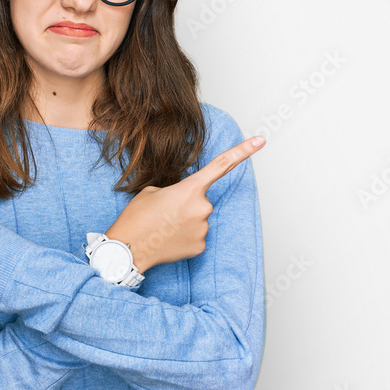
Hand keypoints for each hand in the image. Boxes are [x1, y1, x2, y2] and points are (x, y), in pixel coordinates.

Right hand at [104, 135, 265, 271]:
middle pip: (201, 200)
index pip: (222, 165)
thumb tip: (185, 201)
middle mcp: (202, 207)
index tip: (260, 140)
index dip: (243, 151)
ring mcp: (203, 228)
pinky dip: (185, 237)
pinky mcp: (200, 246)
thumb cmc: (137, 218)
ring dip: (184, 221)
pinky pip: (196, 236)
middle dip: (186, 204)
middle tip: (164, 213)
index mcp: (190, 188)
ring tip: (163, 226)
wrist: (128, 249)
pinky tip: (169, 239)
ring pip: (199, 219)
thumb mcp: (152, 191)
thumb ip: (176, 190)